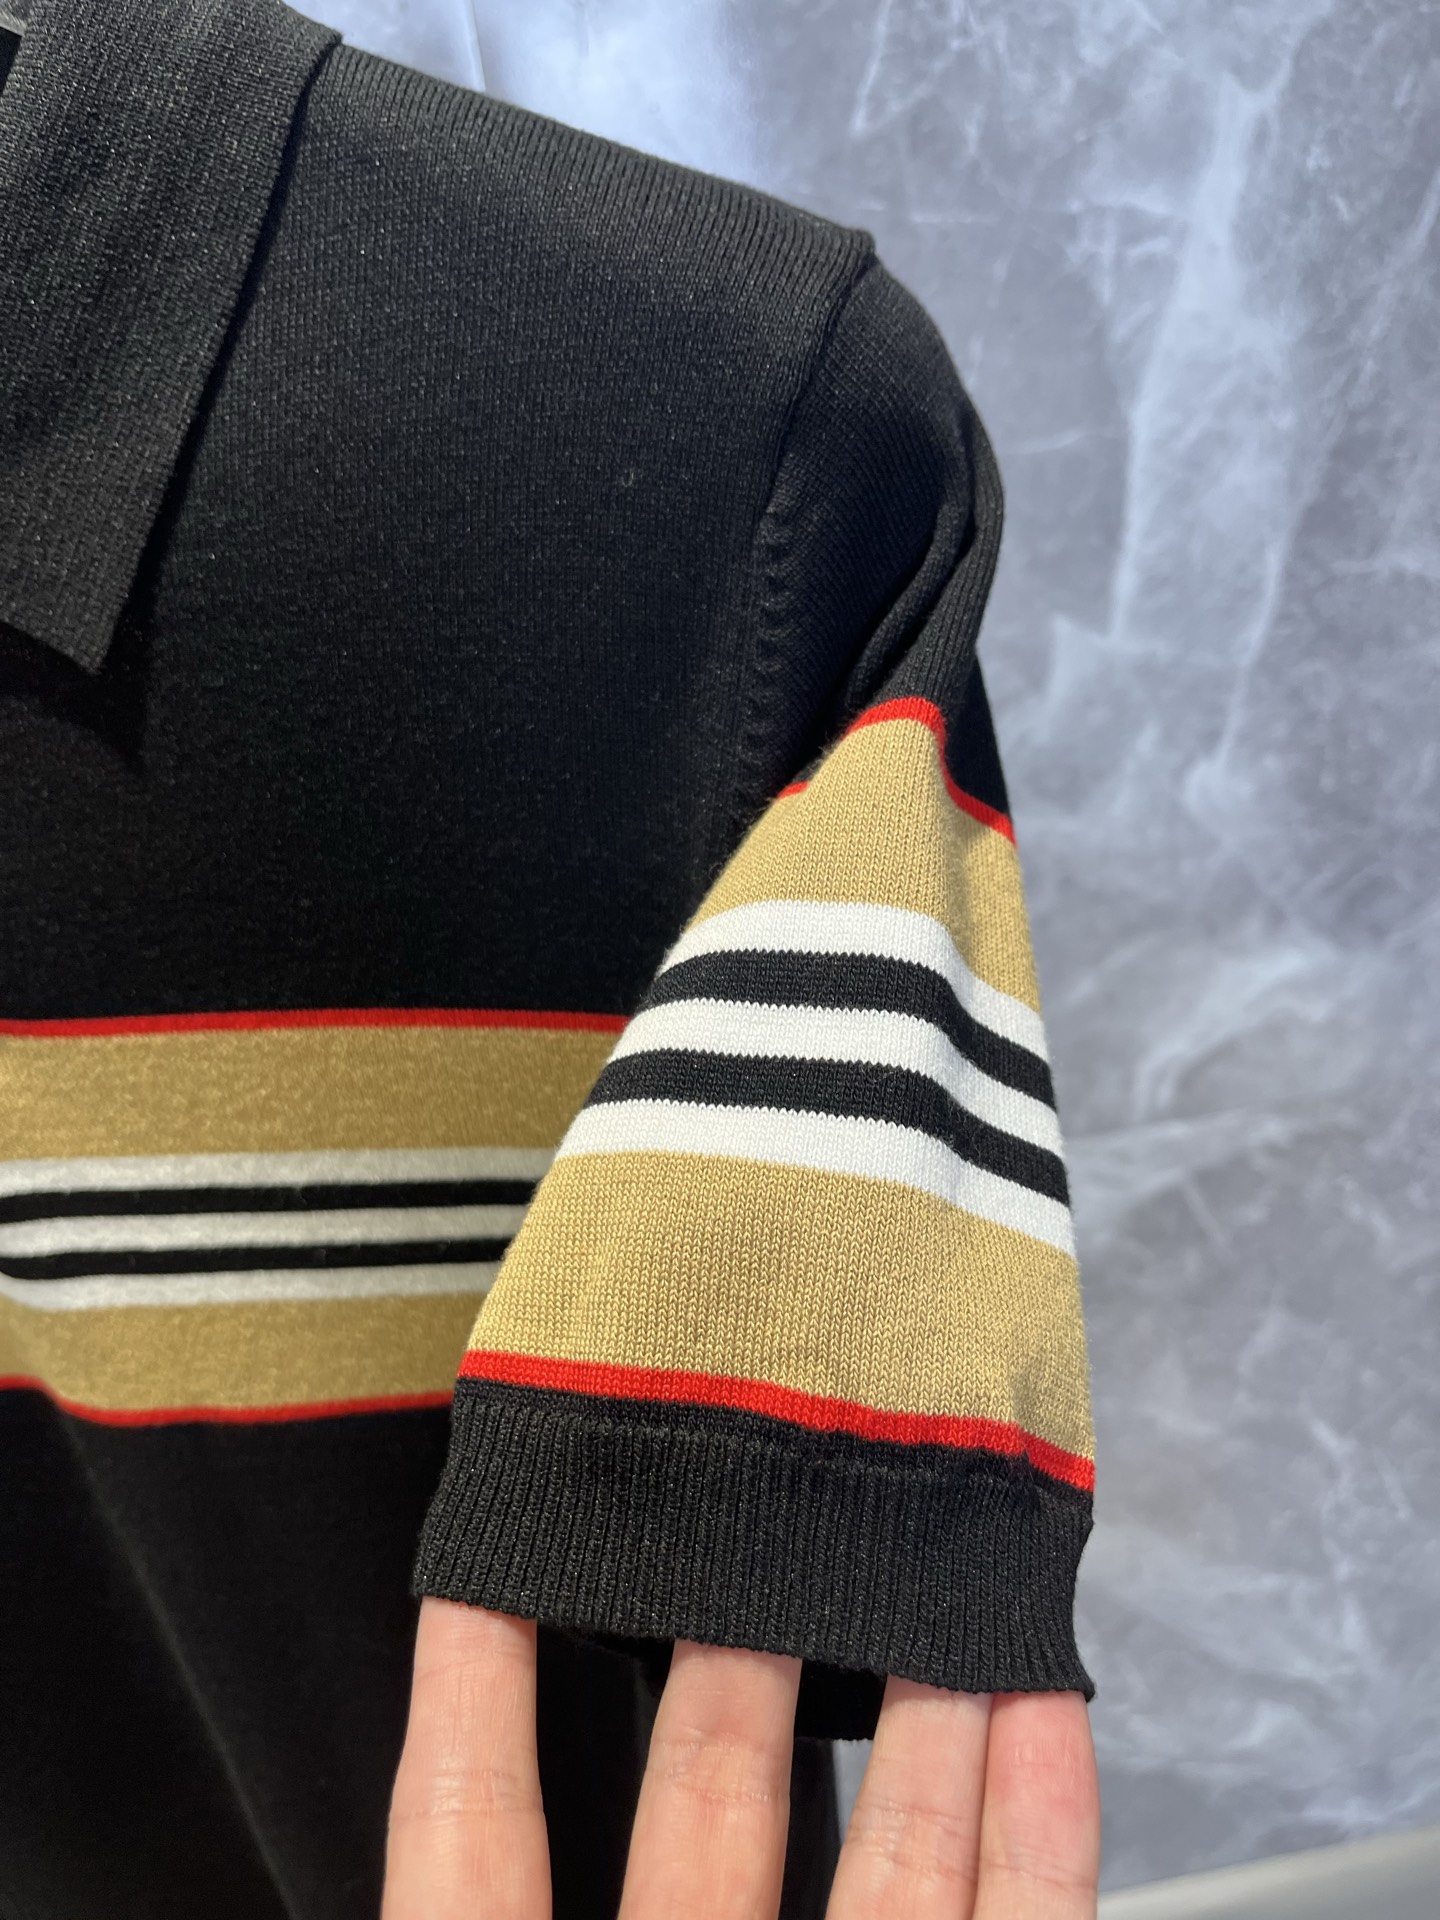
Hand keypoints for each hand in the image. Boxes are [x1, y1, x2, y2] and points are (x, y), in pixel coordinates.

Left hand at [382, 1597, 1099, 1917]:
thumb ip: (451, 1879)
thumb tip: (434, 1657)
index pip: (474, 1824)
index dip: (481, 1675)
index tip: (493, 1536)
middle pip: (716, 1808)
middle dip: (748, 1649)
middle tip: (771, 1496)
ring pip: (892, 1873)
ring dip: (927, 1714)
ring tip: (936, 1561)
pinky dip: (1047, 1835)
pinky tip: (1048, 1712)